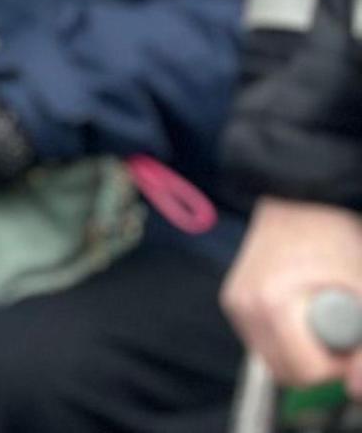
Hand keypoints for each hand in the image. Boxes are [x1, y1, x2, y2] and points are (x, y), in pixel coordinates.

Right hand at [227, 199, 361, 390]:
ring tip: (323, 318)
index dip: (340, 367)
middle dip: (321, 364)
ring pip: (274, 360)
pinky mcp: (234, 300)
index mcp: (272, 306)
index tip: (354, 342)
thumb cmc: (333, 235)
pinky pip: (264, 341)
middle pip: (287, 373)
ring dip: (303, 353)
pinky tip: (303, 311)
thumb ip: (361, 345)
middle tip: (343, 334)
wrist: (298, 194)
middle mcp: (245, 309)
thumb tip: (356, 389)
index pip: (306, 373)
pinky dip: (287, 338)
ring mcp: (236, 305)